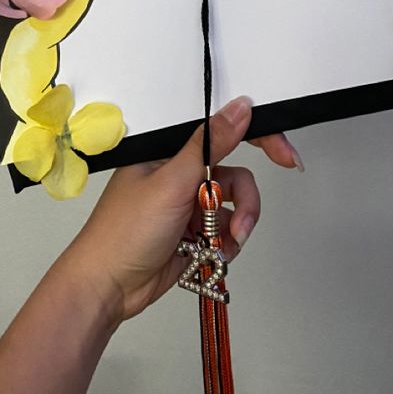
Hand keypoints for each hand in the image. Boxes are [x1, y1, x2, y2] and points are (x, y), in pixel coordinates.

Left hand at [64, 96, 300, 328]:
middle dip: (245, 200)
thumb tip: (241, 106)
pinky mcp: (193, 230)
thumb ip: (211, 144)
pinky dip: (227, 241)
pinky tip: (213, 254)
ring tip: (222, 246)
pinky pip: (227, 228)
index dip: (259, 137)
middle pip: (235, 172)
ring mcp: (188, 202)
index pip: (222, 131)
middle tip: (246, 223)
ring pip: (235, 203)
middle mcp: (181, 171)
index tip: (286, 154)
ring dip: (237, 225)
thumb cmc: (126, 229)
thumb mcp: (172, 181)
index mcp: (171, 150)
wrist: (106, 287)